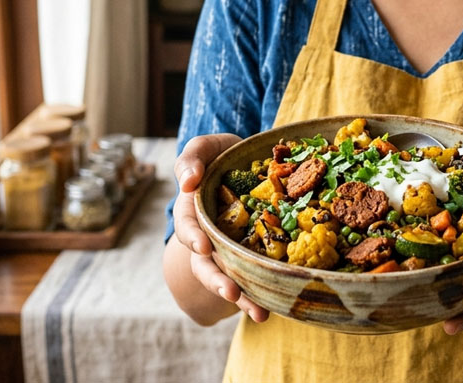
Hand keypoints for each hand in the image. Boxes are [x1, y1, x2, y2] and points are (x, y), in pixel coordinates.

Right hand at [171, 133, 269, 322]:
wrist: (253, 160)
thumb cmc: (222, 155)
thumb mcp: (206, 148)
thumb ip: (191, 159)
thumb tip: (188, 182)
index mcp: (194, 213)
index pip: (188, 228)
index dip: (193, 238)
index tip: (203, 246)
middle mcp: (210, 236)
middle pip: (207, 264)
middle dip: (217, 280)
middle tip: (231, 292)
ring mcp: (232, 249)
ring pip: (232, 277)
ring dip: (243, 297)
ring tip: (259, 313)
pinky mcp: (256, 255)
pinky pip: (258, 276)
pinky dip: (264, 293)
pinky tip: (274, 308)